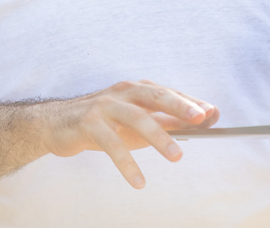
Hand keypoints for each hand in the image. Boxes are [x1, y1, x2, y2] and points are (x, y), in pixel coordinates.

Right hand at [39, 80, 218, 188]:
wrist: (56, 124)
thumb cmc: (104, 122)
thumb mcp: (136, 122)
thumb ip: (166, 121)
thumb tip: (204, 121)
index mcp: (137, 89)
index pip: (169, 93)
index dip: (191, 102)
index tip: (214, 114)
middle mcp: (123, 92)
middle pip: (155, 95)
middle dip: (179, 106)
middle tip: (201, 118)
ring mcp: (105, 105)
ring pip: (136, 118)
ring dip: (159, 136)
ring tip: (177, 157)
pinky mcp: (88, 123)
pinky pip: (111, 144)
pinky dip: (127, 163)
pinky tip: (139, 181)